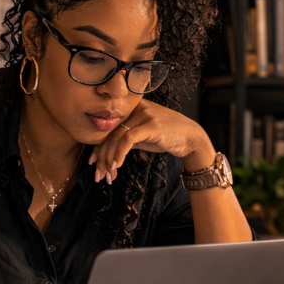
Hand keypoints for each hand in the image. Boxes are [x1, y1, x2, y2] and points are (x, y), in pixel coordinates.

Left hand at [90, 99, 215, 182]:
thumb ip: (125, 138)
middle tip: (98, 175)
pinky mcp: (150, 124)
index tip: (92, 163)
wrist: (191, 138)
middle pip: (109, 133)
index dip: (98, 146)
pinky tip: (116, 166)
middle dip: (102, 157)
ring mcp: (143, 114)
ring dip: (109, 159)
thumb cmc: (166, 137)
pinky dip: (119, 154)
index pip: (107, 128)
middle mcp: (135, 107)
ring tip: (108, 175)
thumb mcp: (142, 136)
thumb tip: (105, 152)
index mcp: (130, 108)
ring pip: (116, 137)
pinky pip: (128, 139)